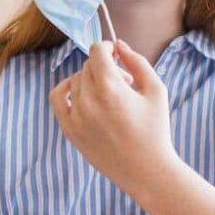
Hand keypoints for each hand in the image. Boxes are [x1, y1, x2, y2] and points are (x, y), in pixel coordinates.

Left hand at [49, 39, 178, 198]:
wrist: (146, 170)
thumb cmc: (155, 130)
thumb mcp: (156, 90)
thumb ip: (137, 61)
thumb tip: (119, 44)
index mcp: (111, 88)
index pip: (96, 51)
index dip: (107, 47)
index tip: (116, 55)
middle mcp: (89, 100)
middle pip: (88, 66)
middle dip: (105, 68)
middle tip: (124, 83)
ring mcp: (76, 116)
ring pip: (76, 80)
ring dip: (91, 81)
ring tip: (110, 96)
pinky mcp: (70, 130)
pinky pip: (57, 98)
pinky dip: (66, 89)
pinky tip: (80, 93)